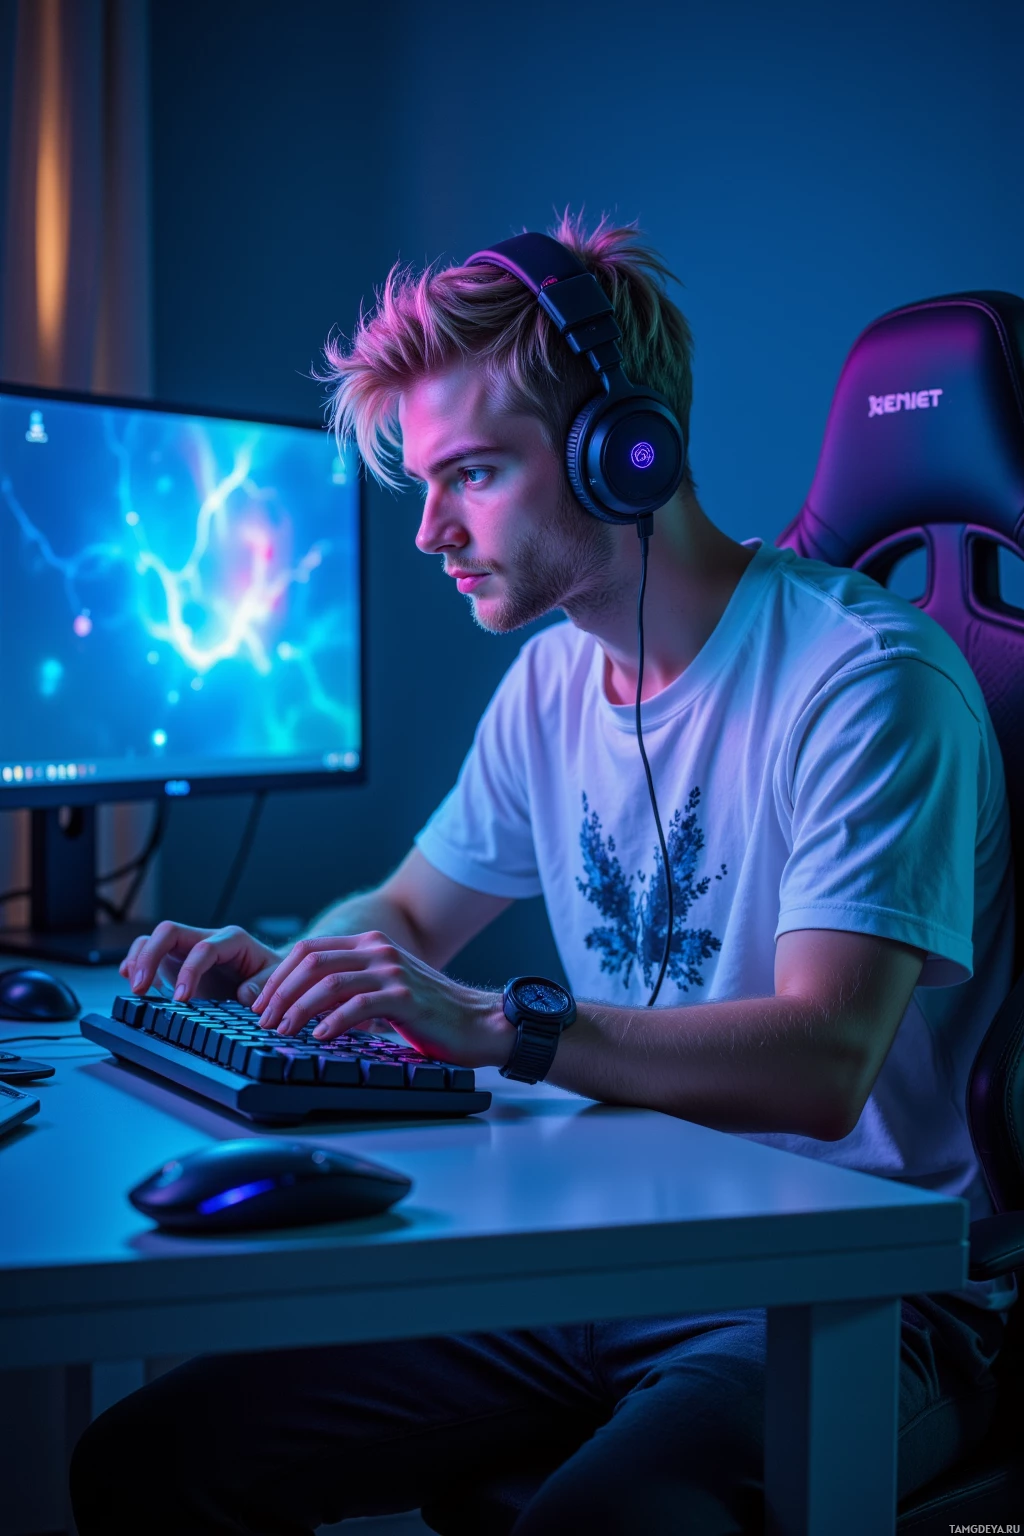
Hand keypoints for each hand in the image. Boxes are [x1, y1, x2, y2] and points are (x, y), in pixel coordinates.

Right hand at [120, 921, 284, 1004]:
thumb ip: (264, 985)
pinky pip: (149, 951)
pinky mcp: (176, 959)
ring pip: (154, 938)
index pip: (203, 948)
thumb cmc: (271, 973)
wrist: (267, 972)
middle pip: (169, 932)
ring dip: (138, 960)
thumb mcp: (276, 978)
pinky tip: (136, 984)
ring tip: (135, 988)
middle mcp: (206, 938)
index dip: (189, 972)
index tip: (181, 999)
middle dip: (150, 957)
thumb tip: (245, 995)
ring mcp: (188, 947)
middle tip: (139, 988)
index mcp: (232, 939)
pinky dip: (137, 964)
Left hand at [253, 931, 515, 1067]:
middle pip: (311, 962)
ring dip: (297, 1009)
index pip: (308, 949)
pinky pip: (356, 1006)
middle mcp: (378, 951)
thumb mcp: (383, 989)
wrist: (477, 1022)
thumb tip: (302, 1003)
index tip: (260, 1002)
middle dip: (279, 992)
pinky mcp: (404, 997)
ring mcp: (391, 971)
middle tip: (263, 1020)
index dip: (278, 975)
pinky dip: (331, 1022)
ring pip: (327, 983)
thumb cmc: (428, 1012)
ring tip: (283, 1031)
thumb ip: (350, 986)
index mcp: (369, 944)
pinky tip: (319, 1038)